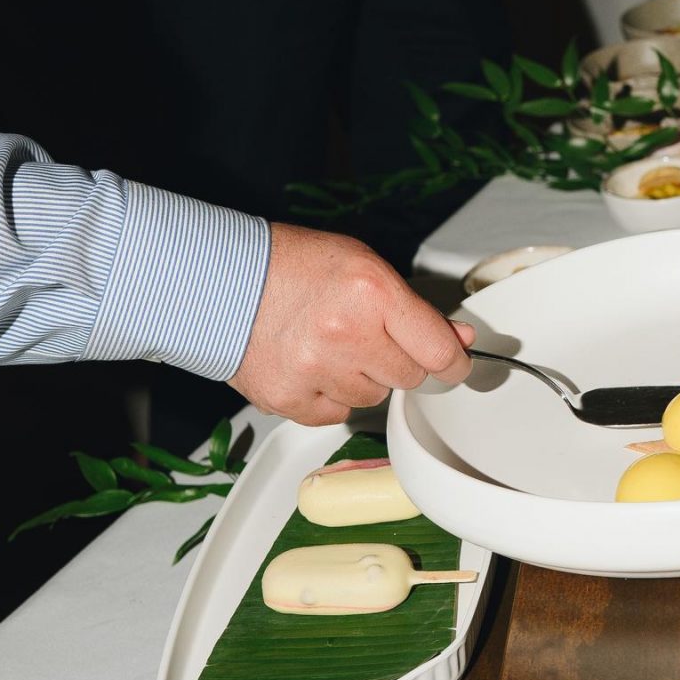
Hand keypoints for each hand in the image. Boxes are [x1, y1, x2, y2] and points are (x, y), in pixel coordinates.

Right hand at [231, 223, 474, 424]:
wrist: (222, 280)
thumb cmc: (292, 265)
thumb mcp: (363, 266)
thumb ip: (413, 309)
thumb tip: (457, 340)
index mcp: (372, 293)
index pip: (438, 351)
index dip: (453, 362)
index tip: (455, 365)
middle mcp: (346, 334)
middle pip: (408, 377)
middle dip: (396, 360)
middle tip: (366, 336)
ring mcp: (316, 370)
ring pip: (371, 398)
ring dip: (359, 378)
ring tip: (328, 345)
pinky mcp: (289, 398)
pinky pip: (334, 413)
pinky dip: (327, 396)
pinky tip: (308, 365)